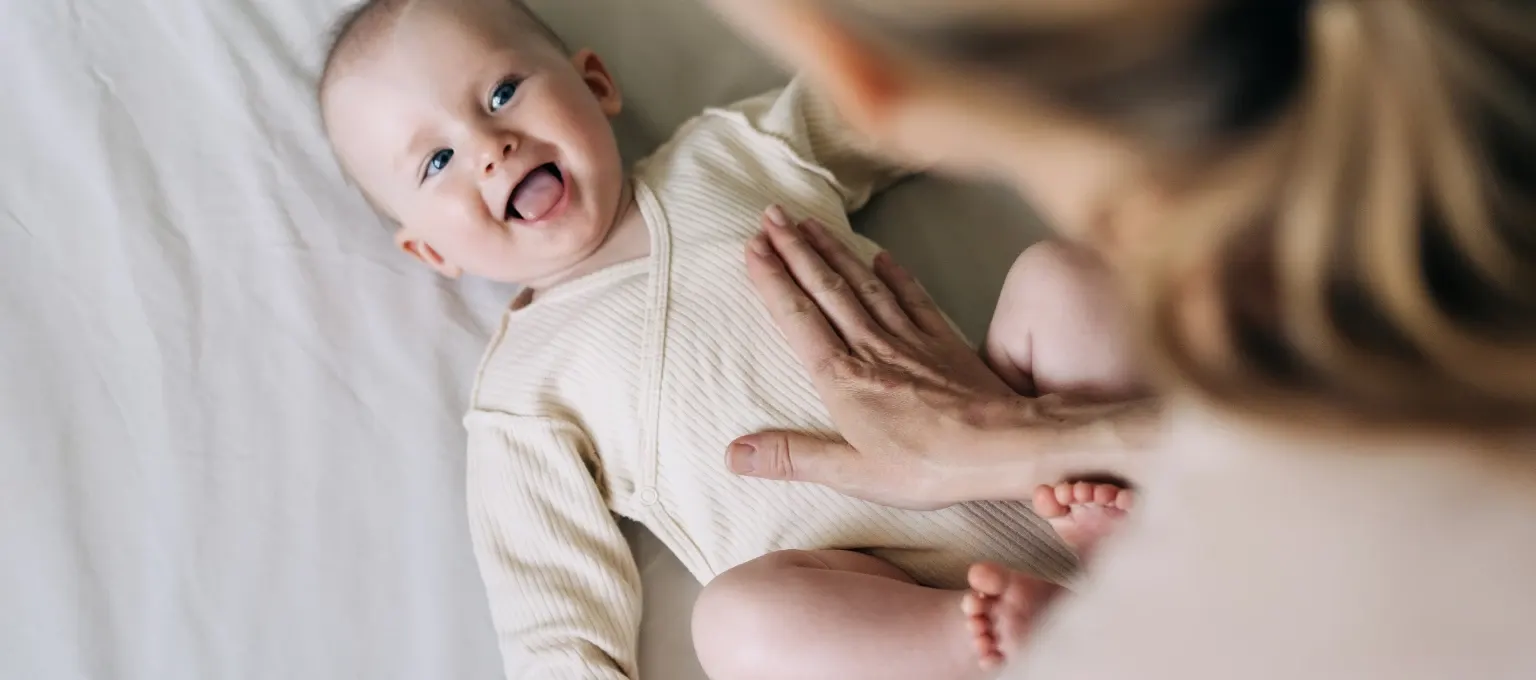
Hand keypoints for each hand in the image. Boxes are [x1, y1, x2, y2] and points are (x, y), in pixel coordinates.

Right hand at [727, 206, 1026, 509]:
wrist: (1006, 446)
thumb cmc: (929, 466)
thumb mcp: (853, 473)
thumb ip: (793, 457)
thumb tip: (733, 453)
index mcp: (842, 379)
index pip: (797, 317)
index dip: (772, 279)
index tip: (752, 244)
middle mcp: (871, 348)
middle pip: (826, 288)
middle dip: (795, 249)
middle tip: (772, 214)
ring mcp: (910, 339)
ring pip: (863, 283)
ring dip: (834, 249)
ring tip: (811, 222)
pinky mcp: (944, 341)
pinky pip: (913, 297)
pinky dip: (895, 273)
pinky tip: (882, 254)